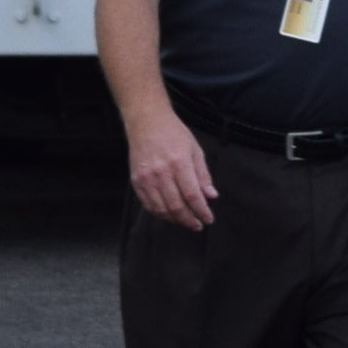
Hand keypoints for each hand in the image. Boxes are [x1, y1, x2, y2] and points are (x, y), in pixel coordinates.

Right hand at [128, 111, 217, 230]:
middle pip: (176, 206)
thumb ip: (203, 175)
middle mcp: (162, 173)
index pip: (193, 196)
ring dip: (174, 219)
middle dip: (189, 220)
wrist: (146, 121)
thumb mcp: (195, 150)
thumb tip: (211, 196)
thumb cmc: (174, 134)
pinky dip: (159, 213)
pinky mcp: (136, 180)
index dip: (202, 211)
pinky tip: (168, 214)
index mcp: (180, 164)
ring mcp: (146, 178)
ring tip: (185, 221)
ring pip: (161, 208)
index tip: (209, 219)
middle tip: (197, 225)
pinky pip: (147, 204)